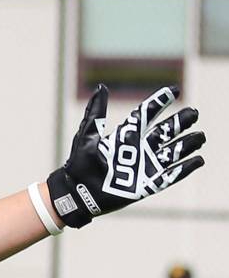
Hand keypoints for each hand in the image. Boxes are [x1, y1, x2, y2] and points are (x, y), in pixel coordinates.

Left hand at [47, 85, 204, 227]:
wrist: (78, 190)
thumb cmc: (80, 161)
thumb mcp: (87, 133)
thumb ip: (97, 112)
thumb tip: (102, 87)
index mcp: (125, 134)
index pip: (146, 114)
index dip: (160, 102)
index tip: (174, 89)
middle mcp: (139, 148)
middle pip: (164, 132)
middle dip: (179, 122)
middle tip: (194, 112)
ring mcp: (145, 166)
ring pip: (171, 152)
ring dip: (186, 144)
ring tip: (200, 136)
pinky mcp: (147, 184)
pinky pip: (170, 176)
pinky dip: (184, 169)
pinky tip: (198, 161)